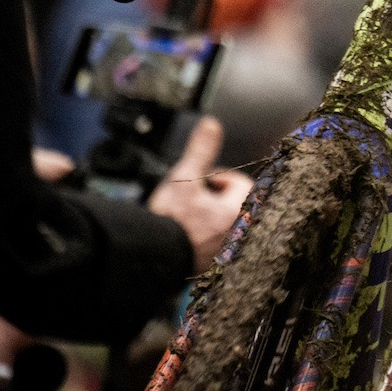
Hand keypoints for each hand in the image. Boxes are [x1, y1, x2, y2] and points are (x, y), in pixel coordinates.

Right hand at [146, 117, 252, 271]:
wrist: (150, 258)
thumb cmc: (169, 221)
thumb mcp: (185, 177)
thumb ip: (201, 150)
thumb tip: (211, 125)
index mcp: (240, 212)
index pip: (241, 185)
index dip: (219, 178)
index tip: (201, 181)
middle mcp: (239, 233)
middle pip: (235, 205)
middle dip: (216, 198)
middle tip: (192, 199)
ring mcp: (227, 251)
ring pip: (226, 224)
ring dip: (210, 217)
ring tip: (187, 217)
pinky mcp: (213, 265)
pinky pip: (216, 245)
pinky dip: (205, 238)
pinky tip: (185, 236)